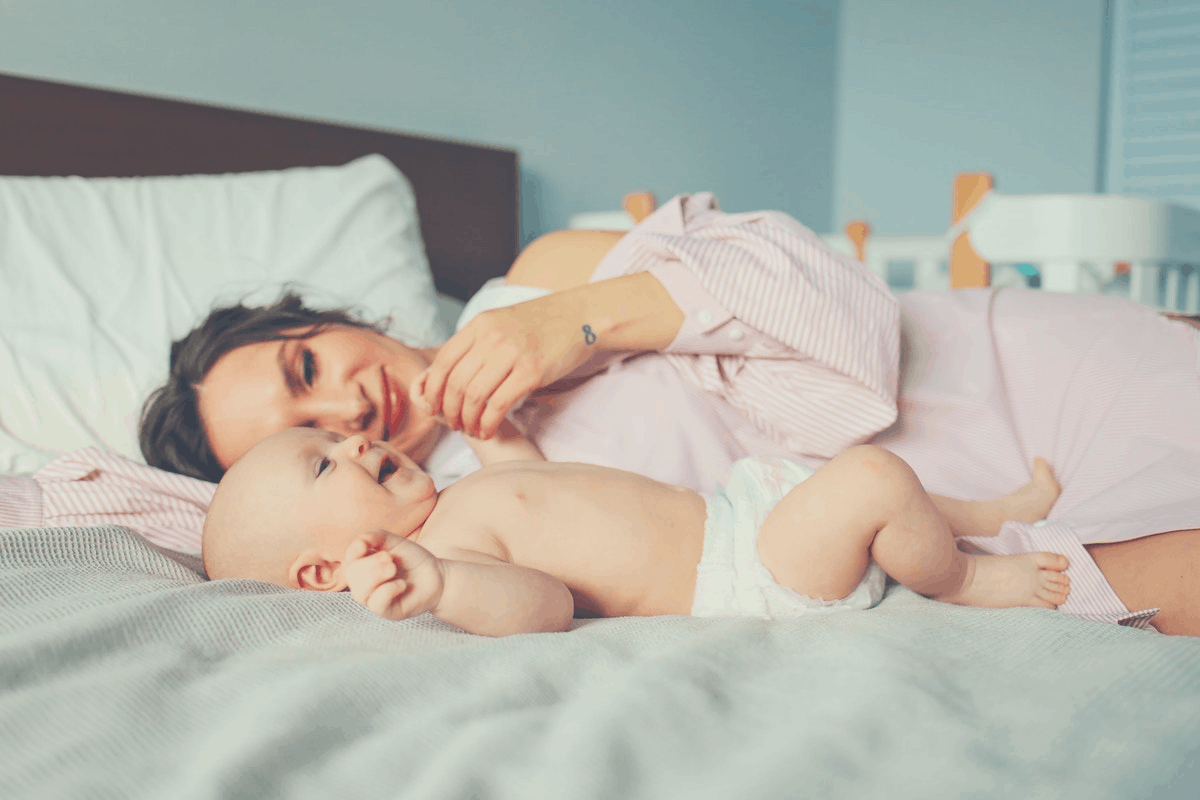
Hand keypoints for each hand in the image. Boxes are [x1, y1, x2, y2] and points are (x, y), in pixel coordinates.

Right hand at [343, 531, 444, 619]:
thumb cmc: (414, 560)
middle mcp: (366, 585)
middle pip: (352, 575)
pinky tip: (402, 584)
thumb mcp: (395, 542)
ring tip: (393, 568)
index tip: (364, 545)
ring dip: (375, 576)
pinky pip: (376, 605)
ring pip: (360, 593)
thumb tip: (360, 540)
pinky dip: (388, 590)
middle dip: (370, 563)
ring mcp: (375, 600)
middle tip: (390, 559)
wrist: (438, 576)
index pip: (349, 560)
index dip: (352, 552)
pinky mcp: (388, 612)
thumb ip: (376, 536)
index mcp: (365, 566)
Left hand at [414, 298, 591, 438]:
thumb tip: (447, 376)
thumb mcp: (500, 323)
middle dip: (449, 411)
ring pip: (474, 397)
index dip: (433, 390)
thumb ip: (475, 344)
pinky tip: (487, 429)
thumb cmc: (539, 324)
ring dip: (467, 420)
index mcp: (480, 324)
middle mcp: (492, 337)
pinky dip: (488, 423)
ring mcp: (512, 354)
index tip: (433, 407)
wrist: (579, 317)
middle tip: (453, 424)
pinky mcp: (532, 372)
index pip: (443, 361)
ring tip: (470, 429)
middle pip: (456, 383)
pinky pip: (498, 405)